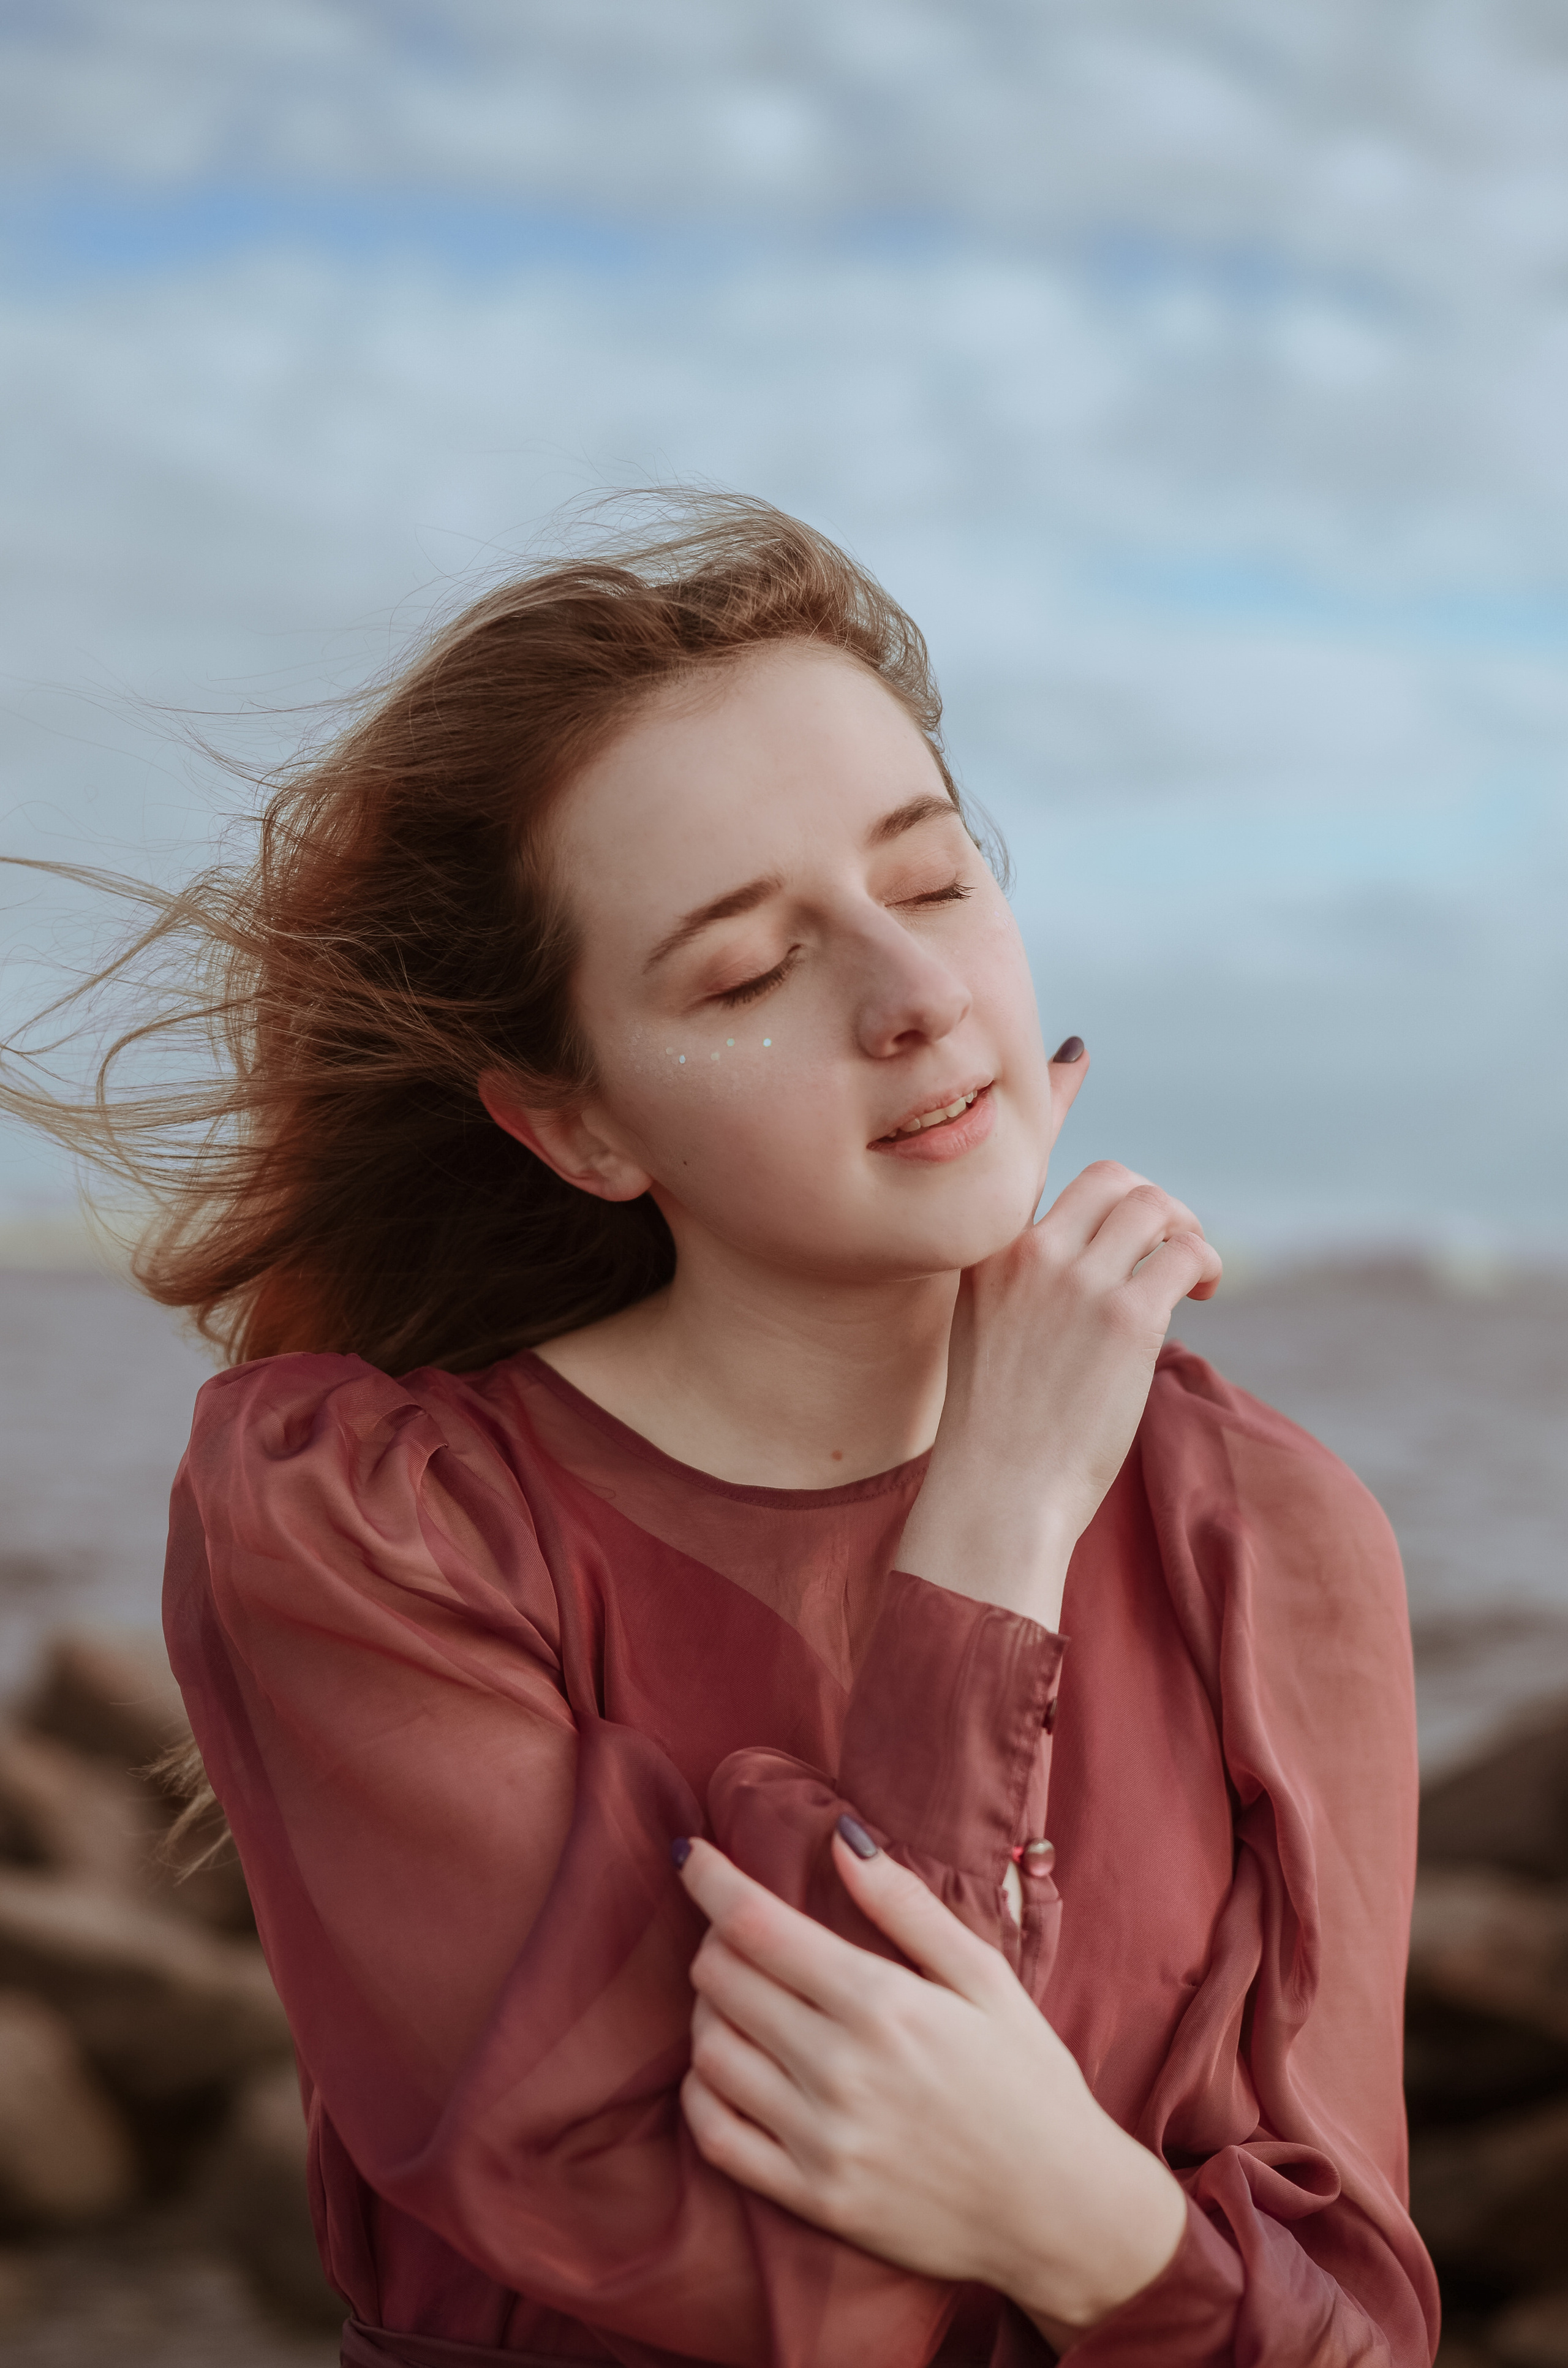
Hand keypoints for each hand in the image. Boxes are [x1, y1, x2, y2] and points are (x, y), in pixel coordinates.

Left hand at [675, 1827, 1186, 2342]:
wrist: (1062, 2212)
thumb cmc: (1030, 2082)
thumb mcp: (986, 1977)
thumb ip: (907, 1905)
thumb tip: (840, 1837)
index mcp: (882, 2003)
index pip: (755, 1923)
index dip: (709, 1879)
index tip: (689, 1853)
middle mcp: (839, 2069)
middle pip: (720, 1979)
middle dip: (716, 1941)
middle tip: (741, 1936)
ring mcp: (821, 2140)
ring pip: (709, 2053)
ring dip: (709, 2014)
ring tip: (742, 2002)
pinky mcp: (813, 2199)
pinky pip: (715, 2137)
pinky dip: (703, 2094)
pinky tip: (727, 2073)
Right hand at [898, 1131, 1222, 1629]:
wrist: (998, 1493)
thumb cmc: (996, 1434)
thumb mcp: (984, 1335)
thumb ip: (1020, 1289)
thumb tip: (1087, 1271)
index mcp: (989, 1257)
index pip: (1059, 1192)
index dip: (1104, 1211)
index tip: (1124, 1244)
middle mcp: (1030, 1255)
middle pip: (1111, 1180)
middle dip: (1153, 1204)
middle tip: (1172, 1246)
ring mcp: (1078, 1282)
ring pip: (1153, 1206)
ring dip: (1186, 1229)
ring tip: (1195, 1273)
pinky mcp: (1127, 1318)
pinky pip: (1185, 1256)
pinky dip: (1207, 1264)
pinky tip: (1204, 1295)